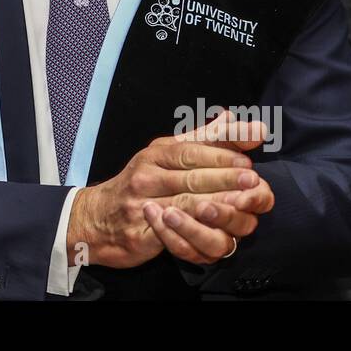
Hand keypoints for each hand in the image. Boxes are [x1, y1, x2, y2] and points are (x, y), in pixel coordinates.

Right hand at [67, 111, 268, 269]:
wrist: (97, 218)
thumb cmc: (139, 183)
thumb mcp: (165, 153)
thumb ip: (203, 138)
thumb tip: (234, 116)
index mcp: (155, 154)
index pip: (191, 150)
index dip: (220, 153)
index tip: (248, 158)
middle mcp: (147, 175)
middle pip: (191, 176)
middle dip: (225, 177)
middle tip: (253, 180)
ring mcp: (142, 204)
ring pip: (185, 203)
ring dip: (217, 203)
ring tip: (242, 203)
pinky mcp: (141, 233)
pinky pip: (172, 233)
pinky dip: (195, 231)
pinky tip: (214, 230)